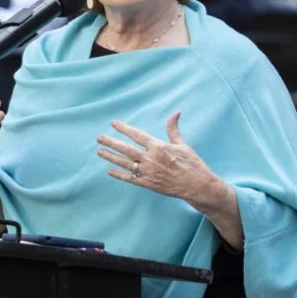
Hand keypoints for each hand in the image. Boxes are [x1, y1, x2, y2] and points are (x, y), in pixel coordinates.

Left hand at [96, 112, 228, 207]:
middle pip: (126, 149)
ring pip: (125, 164)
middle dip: (111, 143)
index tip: (113, 123)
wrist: (197, 186)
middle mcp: (151, 159)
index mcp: (159, 147)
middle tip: (99, 138)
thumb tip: (176, 112)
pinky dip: (119, 175)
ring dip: (111, 157)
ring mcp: (148, 173)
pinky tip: (109, 171)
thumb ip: (173, 129)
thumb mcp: (182, 144)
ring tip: (99, 151)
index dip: (124, 128)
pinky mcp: (148, 184)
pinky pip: (130, 179)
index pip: (137, 135)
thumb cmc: (191, 163)